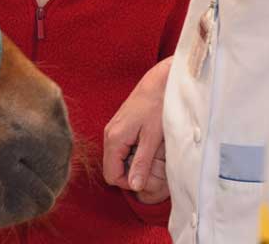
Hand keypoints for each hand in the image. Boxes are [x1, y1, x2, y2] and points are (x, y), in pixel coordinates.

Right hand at [103, 58, 171, 202]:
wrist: (159, 82)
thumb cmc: (157, 106)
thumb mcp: (152, 138)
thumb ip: (141, 162)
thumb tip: (135, 186)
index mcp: (114, 139)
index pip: (111, 176)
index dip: (129, 182)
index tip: (147, 177)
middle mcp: (108, 135)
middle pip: (113, 168)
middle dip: (131, 172)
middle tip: (152, 165)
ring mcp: (112, 130)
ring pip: (117, 158)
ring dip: (133, 162)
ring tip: (152, 152)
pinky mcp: (119, 126)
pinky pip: (121, 148)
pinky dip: (133, 151)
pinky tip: (148, 144)